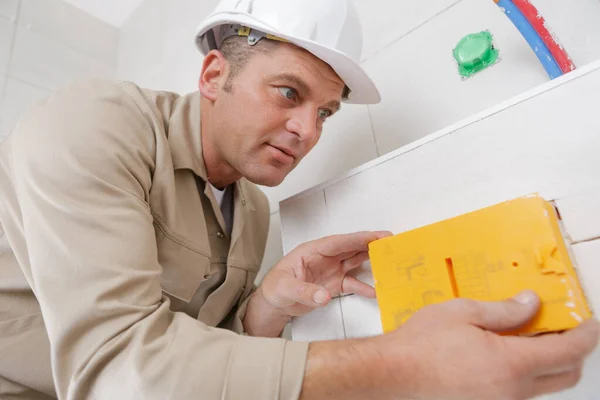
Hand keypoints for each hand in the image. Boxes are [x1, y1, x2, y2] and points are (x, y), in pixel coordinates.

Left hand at [243, 230, 390, 336]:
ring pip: (354, 261)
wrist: (273, 303)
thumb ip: (303, 291)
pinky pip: (352, 283)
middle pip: (350, 247)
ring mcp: (331, 270)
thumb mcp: (284, 288)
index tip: (374, 236)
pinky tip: (375, 291)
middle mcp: (324, 258)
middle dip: (370, 243)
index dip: (357, 238)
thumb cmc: (275, 288)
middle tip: (390, 240)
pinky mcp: (334, 284)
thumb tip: (323, 296)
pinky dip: (364, 286)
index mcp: (312, 251)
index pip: (338, 242)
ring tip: (389, 258)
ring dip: (371, 259)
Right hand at [373, 291, 599, 399]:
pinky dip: (523, 374)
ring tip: (528, 338)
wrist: (392, 374)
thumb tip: (531, 303)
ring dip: (546, 363)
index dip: (585, 334)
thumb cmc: (421, 344)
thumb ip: (505, 310)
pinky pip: (518, 393)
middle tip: (565, 329)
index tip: (590, 323)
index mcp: (510, 365)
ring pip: (542, 386)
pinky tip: (502, 355)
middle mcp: (512, 392)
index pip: (567, 351)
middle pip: (565, 375)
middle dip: (574, 352)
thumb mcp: (463, 312)